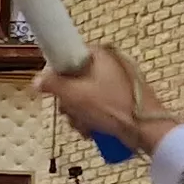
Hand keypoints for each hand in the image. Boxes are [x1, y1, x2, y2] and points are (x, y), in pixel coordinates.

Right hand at [30, 44, 180, 159]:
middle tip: (71, 113)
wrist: (147, 130)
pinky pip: (99, 103)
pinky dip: (92, 116)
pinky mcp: (124, 97)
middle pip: (75, 78)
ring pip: (85, 94)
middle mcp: (110, 63)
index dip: (55, 73)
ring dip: (79, 113)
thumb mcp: (75, 95)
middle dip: (69, 101)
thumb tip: (36, 80)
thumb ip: (52, 84)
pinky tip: (93, 130)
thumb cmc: (112, 108)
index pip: (68, 54)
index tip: (53, 90)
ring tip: (84, 127)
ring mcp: (119, 80)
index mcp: (100, 54)